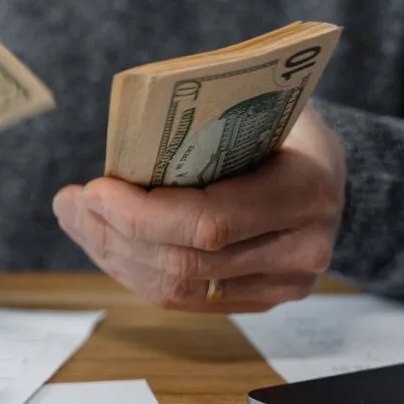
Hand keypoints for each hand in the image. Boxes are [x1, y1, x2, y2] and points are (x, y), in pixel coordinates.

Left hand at [54, 104, 346, 312]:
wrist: (332, 172)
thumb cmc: (285, 125)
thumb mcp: (258, 103)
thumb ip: (204, 119)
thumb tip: (123, 133)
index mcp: (307, 190)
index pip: (210, 222)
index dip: (142, 214)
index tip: (95, 188)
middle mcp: (301, 249)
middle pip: (186, 262)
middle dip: (114, 234)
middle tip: (70, 201)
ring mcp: (283, 284)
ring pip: (178, 289)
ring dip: (114, 255)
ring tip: (76, 218)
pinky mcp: (260, 301)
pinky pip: (185, 299)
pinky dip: (135, 271)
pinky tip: (106, 241)